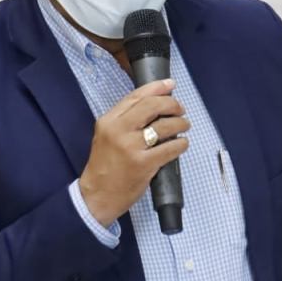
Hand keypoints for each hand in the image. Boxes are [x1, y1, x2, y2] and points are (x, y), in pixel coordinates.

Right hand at [79, 79, 189, 225]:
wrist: (97, 196)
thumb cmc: (105, 166)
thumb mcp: (106, 136)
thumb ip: (125, 120)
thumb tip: (155, 104)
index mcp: (108, 121)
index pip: (135, 96)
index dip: (157, 88)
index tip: (170, 85)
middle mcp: (118, 130)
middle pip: (152, 106)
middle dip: (172, 104)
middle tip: (180, 109)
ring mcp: (131, 147)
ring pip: (164, 125)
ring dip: (180, 123)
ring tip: (184, 125)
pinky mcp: (143, 164)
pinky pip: (169, 148)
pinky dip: (181, 144)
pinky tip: (182, 144)